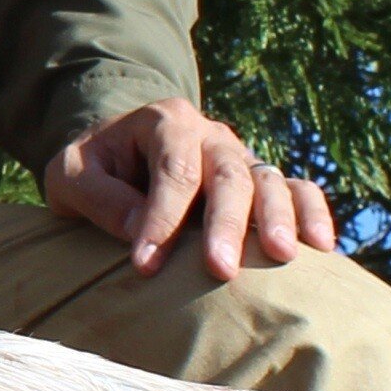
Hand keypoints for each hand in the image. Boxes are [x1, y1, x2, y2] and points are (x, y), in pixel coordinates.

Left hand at [40, 98, 336, 280]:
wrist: (118, 153)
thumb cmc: (92, 168)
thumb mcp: (69, 175)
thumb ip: (98, 196)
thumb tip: (138, 228)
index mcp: (165, 121)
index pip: (172, 170)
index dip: (161, 219)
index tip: (146, 265)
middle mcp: (211, 134)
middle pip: (228, 175)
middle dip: (225, 224)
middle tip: (220, 270)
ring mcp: (241, 155)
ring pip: (269, 180)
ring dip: (277, 218)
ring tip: (281, 257)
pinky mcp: (261, 179)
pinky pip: (298, 189)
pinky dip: (312, 213)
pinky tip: (321, 247)